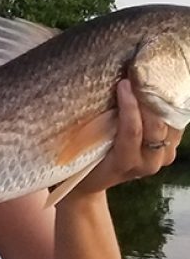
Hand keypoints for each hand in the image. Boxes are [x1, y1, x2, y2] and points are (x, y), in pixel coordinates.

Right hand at [70, 79, 181, 195]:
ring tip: (146, 82)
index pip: (132, 130)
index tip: (123, 83)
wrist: (92, 182)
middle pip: (156, 124)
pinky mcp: (170, 150)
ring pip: (169, 123)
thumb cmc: (83, 162)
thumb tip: (108, 93)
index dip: (129, 105)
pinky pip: (174, 124)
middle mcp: (149, 162)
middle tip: (137, 76)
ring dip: (159, 102)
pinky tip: (155, 94)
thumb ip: (97, 128)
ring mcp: (163, 157)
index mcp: (125, 163)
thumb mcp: (85, 147)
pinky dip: (166, 108)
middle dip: (147, 98)